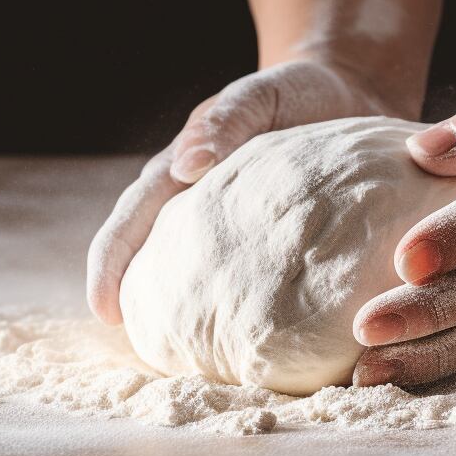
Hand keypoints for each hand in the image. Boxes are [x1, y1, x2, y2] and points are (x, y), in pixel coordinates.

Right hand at [87, 58, 411, 324]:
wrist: (350, 93)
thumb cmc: (297, 92)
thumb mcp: (261, 94)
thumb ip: (227, 119)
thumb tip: (185, 165)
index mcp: (184, 172)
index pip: (132, 221)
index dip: (111, 266)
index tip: (105, 309)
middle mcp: (200, 207)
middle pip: (154, 260)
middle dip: (138, 303)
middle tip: (137, 351)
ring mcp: (237, 230)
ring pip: (201, 279)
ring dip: (187, 317)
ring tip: (189, 362)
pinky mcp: (280, 246)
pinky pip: (258, 285)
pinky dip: (248, 314)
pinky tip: (263, 349)